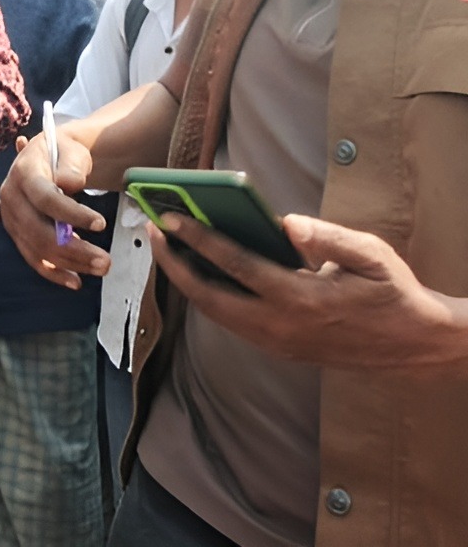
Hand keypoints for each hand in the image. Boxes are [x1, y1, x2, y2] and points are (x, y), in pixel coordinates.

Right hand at [0, 134, 108, 288]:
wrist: (49, 158)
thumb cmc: (64, 154)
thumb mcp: (72, 150)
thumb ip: (72, 165)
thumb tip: (69, 184)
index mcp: (23, 173)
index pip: (45, 198)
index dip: (72, 214)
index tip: (101, 224)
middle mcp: (10, 197)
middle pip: (38, 231)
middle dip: (74, 250)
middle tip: (106, 261)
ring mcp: (10, 219)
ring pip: (36, 249)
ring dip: (69, 264)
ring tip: (101, 268)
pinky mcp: (17, 234)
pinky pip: (32, 258)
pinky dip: (53, 273)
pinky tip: (75, 281)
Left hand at [153, 213, 467, 374]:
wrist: (416, 345)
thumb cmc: (392, 293)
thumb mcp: (371, 256)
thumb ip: (328, 236)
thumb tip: (285, 222)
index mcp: (301, 299)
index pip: (235, 265)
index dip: (198, 240)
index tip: (169, 219)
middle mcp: (281, 326)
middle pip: (209, 297)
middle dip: (174, 264)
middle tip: (154, 232)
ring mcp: (277, 343)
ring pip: (215, 314)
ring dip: (187, 282)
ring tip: (169, 248)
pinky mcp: (279, 350)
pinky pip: (231, 324)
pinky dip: (209, 298)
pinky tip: (200, 273)